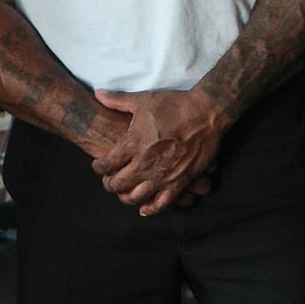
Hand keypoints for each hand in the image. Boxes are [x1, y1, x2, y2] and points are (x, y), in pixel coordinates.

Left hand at [89, 86, 226, 215]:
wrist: (207, 112)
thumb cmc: (174, 105)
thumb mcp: (143, 100)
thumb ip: (118, 100)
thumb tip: (98, 94)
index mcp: (134, 142)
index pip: (107, 164)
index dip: (98, 167)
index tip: (98, 166)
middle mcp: (146, 162)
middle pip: (118, 183)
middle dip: (109, 184)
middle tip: (108, 182)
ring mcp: (163, 174)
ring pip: (136, 197)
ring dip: (126, 198)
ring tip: (124, 193)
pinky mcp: (181, 181)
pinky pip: (162, 203)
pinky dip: (151, 209)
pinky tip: (144, 209)